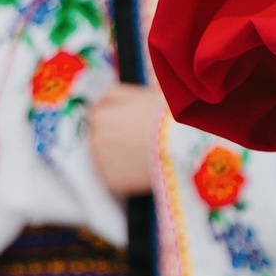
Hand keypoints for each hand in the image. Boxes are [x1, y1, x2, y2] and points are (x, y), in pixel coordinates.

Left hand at [88, 84, 163, 198]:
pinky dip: (124, 176)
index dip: (113, 121)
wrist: (180, 146)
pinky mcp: (112, 182)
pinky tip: (141, 170)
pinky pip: (113, 179)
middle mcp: (95, 139)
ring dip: (117, 159)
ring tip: (140, 157)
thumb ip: (112, 95)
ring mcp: (102, 162)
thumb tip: (99, 102)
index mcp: (99, 116)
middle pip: (98, 140)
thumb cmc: (163, 117)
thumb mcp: (136, 94)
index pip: (95, 118)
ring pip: (104, 160)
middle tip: (136, 142)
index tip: (126, 126)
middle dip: (113, 140)